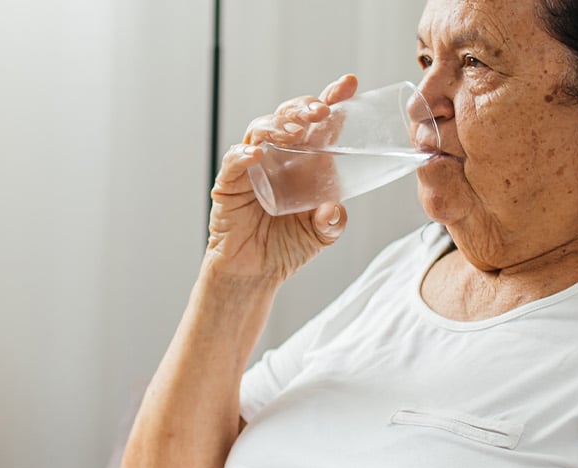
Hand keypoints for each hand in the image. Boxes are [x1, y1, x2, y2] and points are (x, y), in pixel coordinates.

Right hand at [205, 74, 357, 282]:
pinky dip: (244, 154)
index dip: (332, 98)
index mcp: (307, 162)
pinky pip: (234, 161)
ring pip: (261, 129)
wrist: (254, 274)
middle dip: (304, 106)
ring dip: (278, 124)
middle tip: (320, 110)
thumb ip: (332, 222)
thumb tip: (333, 209)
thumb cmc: (286, 248)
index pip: (319, 123)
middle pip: (289, 117)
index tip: (348, 83)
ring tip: (294, 132)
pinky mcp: (230, 183)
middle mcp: (280, 157)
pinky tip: (257, 154)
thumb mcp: (321, 234)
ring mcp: (253, 166)